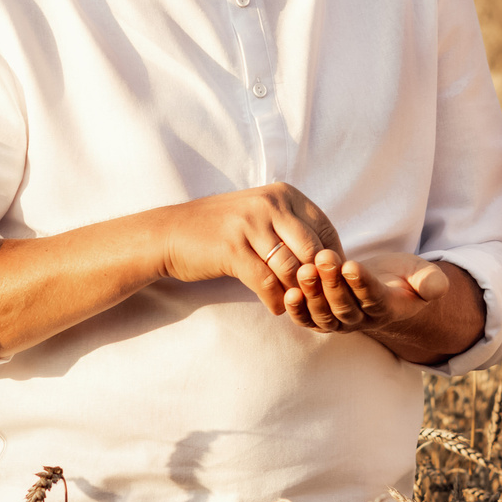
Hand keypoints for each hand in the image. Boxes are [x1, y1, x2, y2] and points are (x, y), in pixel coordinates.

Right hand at [156, 184, 345, 317]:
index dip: (331, 260)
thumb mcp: (260, 214)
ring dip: (295, 293)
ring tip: (294, 305)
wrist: (170, 233)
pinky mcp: (232, 249)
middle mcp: (270, 204)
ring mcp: (250, 224)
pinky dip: (275, 299)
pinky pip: (266, 281)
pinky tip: (275, 307)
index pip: (324, 229)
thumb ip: (292, 227)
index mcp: (283, 194)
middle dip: (316, 279)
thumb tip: (328, 259)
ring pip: (291, 268)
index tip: (327, 281)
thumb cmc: (221, 229)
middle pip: (312, 250)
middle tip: (315, 299)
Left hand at [283, 252, 455, 336]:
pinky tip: (289, 292)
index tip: (351, 265)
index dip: (361, 283)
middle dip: (332, 283)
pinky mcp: (323, 318)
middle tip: (322, 259)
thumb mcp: (423, 275)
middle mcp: (362, 320)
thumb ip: (431, 281)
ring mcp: (340, 322)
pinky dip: (297, 310)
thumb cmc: (406, 279)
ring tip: (305, 270)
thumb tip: (437, 287)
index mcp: (387, 308)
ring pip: (324, 314)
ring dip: (312, 294)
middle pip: (344, 306)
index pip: (373, 298)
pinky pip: (308, 320)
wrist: (387, 291)